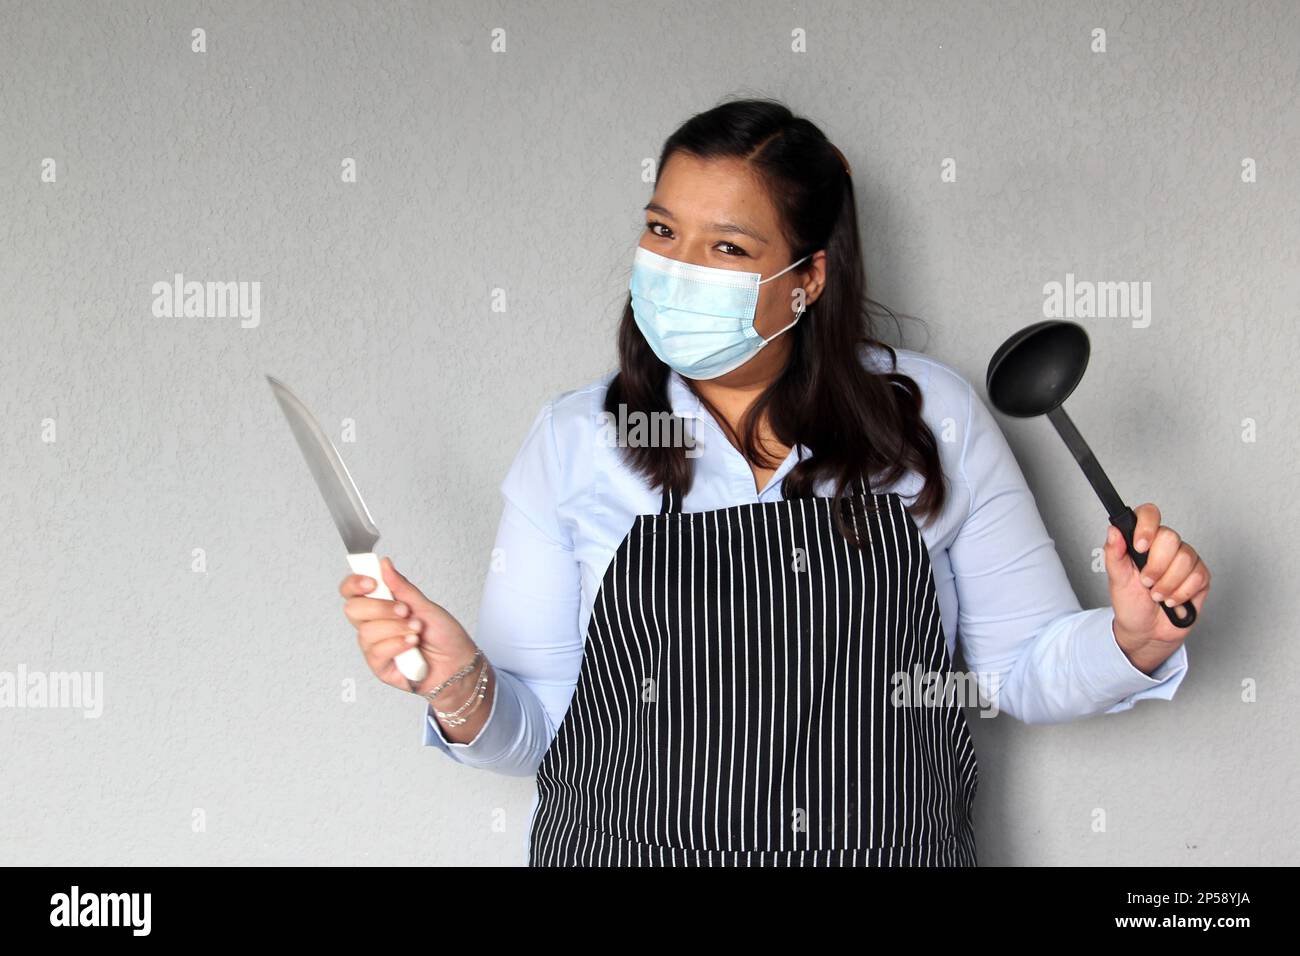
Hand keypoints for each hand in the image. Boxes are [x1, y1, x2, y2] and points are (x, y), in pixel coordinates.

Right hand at [339, 556, 479, 697]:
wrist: (459, 664)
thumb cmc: (445, 636)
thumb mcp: (425, 606)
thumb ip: (402, 587)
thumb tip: (384, 565)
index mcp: (381, 607)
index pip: (352, 592)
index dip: (355, 584)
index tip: (372, 582)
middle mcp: (374, 626)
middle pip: (352, 610)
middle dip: (380, 607)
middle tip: (405, 610)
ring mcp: (375, 647)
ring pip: (367, 632)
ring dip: (396, 628)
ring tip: (416, 630)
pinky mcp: (380, 667)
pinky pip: (377, 652)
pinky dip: (397, 644)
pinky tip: (412, 644)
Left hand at [1103, 502, 1210, 673]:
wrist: (1146, 630)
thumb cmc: (1130, 603)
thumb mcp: (1116, 580)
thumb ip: (1113, 554)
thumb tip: (1113, 530)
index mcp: (1143, 541)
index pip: (1149, 514)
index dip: (1147, 526)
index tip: (1140, 546)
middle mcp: (1166, 546)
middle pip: (1171, 537)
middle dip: (1156, 566)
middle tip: (1146, 582)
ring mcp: (1185, 559)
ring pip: (1186, 558)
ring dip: (1168, 583)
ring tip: (1157, 595)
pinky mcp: (1201, 576)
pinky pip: (1199, 575)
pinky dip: (1182, 592)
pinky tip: (1172, 600)